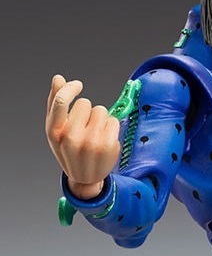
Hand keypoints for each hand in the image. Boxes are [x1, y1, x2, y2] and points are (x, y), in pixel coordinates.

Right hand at [45, 75, 119, 199]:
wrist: (85, 178)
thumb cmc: (68, 149)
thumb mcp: (57, 130)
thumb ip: (55, 104)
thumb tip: (58, 78)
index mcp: (54, 133)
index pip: (60, 101)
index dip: (70, 88)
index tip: (78, 85)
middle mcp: (71, 138)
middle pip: (85, 103)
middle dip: (86, 110)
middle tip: (84, 127)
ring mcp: (91, 142)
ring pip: (100, 110)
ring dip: (99, 118)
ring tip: (94, 134)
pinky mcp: (108, 144)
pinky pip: (113, 119)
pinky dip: (110, 126)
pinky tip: (104, 139)